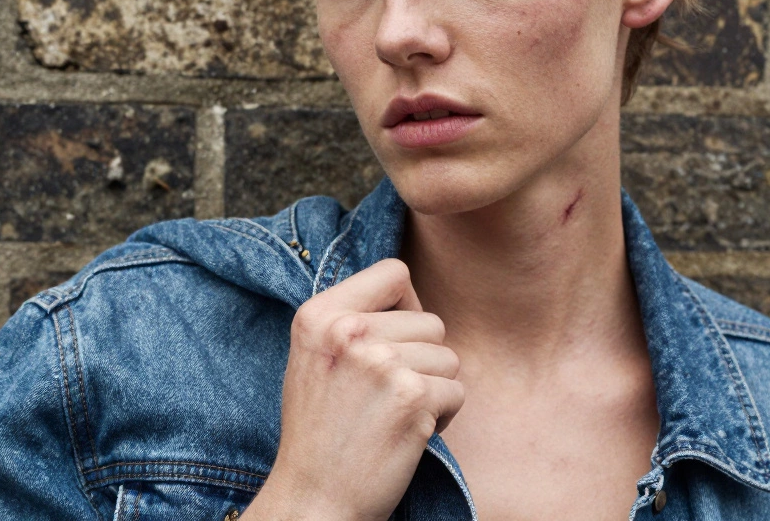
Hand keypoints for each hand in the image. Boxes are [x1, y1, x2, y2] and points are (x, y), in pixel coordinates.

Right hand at [241, 259, 463, 520]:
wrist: (313, 499)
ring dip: (433, 390)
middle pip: (431, 321)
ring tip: (394, 415)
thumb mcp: (315, 357)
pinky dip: (442, 417)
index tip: (392, 340)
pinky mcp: (411, 396)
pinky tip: (407, 434)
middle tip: (386, 396)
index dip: (406, 306)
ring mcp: (381, 362)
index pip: (395, 272)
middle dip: (422, 360)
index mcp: (320, 315)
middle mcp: (348, 331)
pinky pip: (456, 392)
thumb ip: (353, 320)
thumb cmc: (320, 431)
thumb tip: (411, 295)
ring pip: (448, 357)